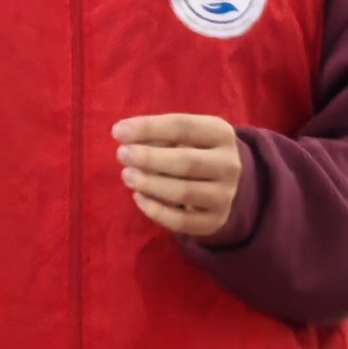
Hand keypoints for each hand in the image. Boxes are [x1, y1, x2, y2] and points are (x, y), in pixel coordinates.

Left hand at [115, 112, 243, 242]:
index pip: (183, 127)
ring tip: (126, 175)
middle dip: (150, 158)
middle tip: (122, 155)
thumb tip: (124, 134)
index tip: (118, 131)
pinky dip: (156, 211)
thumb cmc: (195, 151)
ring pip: (184, 193)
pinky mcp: (214, 221)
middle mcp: (229, 165)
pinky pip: (181, 221)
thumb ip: (158, 134)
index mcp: (221, 134)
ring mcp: (224, 196)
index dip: (149, 128)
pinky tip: (138, 198)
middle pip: (187, 162)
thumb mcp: (184, 136)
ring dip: (150, 184)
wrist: (227, 184)